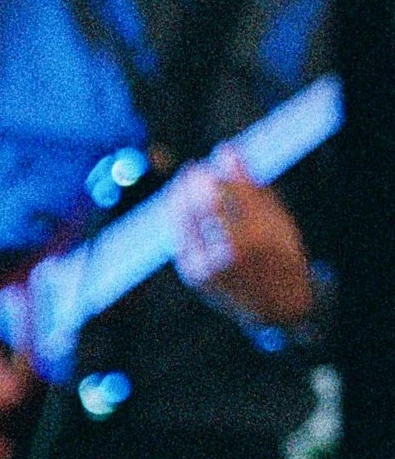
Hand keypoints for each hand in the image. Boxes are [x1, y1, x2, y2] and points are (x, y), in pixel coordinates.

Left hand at [173, 147, 314, 332]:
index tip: (221, 151)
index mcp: (259, 236)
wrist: (276, 307)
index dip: (224, 167)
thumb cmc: (281, 257)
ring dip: (181, 194)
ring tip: (185, 180)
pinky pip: (179, 235)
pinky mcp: (193, 274)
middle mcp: (231, 252)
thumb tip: (227, 151)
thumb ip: (254, 187)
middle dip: (196, 179)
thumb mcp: (280, 221)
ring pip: (185, 218)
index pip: (233, 190)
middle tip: (195, 166)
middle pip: (203, 202)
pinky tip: (181, 203)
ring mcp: (209, 265)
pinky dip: (178, 215)